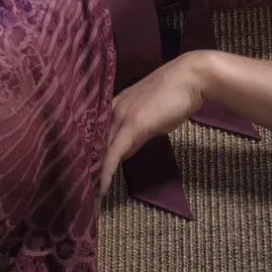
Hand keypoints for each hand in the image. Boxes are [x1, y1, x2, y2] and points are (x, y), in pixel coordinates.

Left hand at [98, 51, 212, 198]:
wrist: (190, 77)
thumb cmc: (176, 93)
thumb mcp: (151, 116)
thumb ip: (136, 133)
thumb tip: (126, 150)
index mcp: (116, 104)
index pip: (98, 134)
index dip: (92, 154)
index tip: (87, 173)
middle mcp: (113, 109)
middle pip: (94, 143)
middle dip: (88, 165)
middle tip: (80, 189)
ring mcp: (121, 116)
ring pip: (101, 150)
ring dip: (94, 173)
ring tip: (86, 194)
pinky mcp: (132, 126)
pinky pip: (114, 154)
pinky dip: (106, 172)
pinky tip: (102, 189)